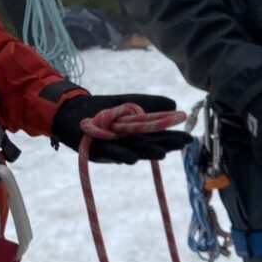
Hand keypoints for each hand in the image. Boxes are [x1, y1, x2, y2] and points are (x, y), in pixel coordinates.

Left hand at [51, 94, 189, 163]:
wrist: (73, 111)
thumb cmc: (104, 109)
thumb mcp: (131, 103)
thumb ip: (150, 104)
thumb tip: (174, 105)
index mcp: (139, 135)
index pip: (159, 137)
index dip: (173, 138)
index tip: (188, 139)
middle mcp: (130, 144)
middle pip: (150, 145)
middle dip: (165, 145)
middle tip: (181, 144)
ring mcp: (115, 148)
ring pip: (134, 151)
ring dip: (147, 152)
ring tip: (163, 153)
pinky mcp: (98, 151)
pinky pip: (110, 153)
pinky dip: (120, 155)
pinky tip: (132, 158)